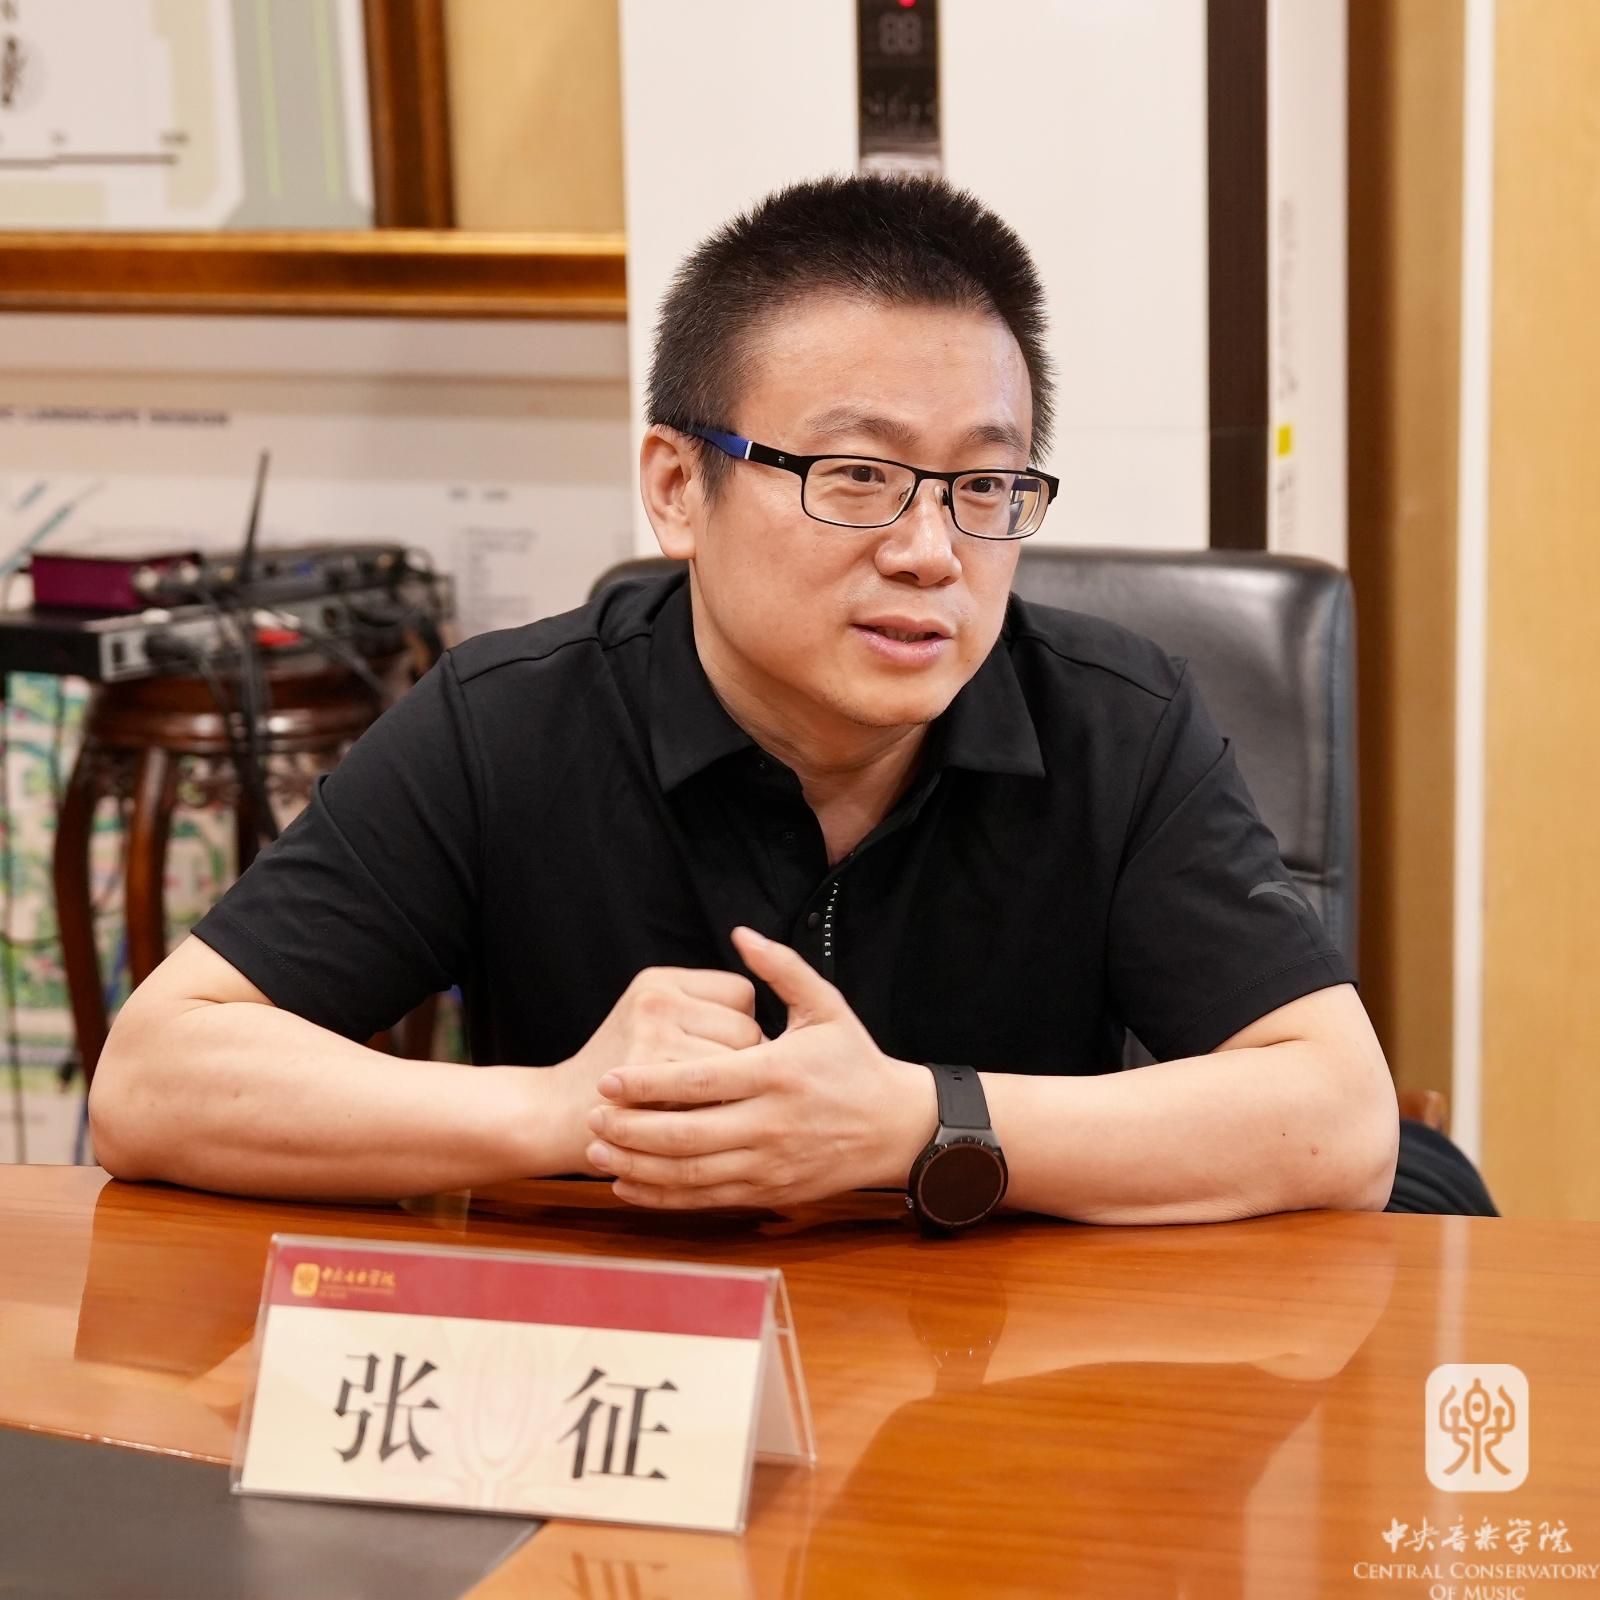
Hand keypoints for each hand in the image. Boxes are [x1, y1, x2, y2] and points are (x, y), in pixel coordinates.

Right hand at [542, 966, 763, 1171]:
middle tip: (722, 1093)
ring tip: (707, 1110)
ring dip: (733, 1094)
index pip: (741, 993)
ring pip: (736, 1062)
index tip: (723, 1058)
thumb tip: (773, 1038)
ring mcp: (650, 1030)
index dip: (741, 1030)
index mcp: (661, 980)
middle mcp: (657, 996)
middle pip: (746, 1028)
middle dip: (743, 1066)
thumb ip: (700, 1016)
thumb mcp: (650, 1024)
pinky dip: (713, 1115)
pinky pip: (713, 1094)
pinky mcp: (646, 1070)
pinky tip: (694, 1127)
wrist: (551, 1114)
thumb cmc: (615, 1080)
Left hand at [583, 927, 936, 1208]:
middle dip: (631, 1129)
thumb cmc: (855, 1061)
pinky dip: (663, 1196)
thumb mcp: (826, 1006)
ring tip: (597, 1151)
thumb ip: (781, 968)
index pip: (700, 1081)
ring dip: (638, 1166)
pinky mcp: (768, 1191)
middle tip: (591, 1116)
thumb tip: (739, 932)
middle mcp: (770, 1123)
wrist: (895, 1128)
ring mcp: (768, 1163)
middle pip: (686, 1134)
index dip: (649, 1083)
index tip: (609, 1078)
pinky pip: (705, 1199)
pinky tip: (629, 1184)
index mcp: (777, 1073)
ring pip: (690, 1173)